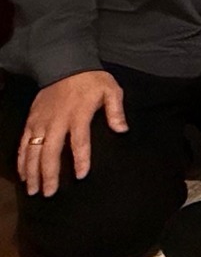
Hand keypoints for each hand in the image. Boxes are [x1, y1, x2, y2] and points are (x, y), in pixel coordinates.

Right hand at [17, 71, 124, 193]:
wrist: (65, 63)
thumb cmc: (91, 80)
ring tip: (33, 190)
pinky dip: (21, 159)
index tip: (80, 176)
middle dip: (49, 174)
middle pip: (51, 151)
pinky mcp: (31, 120)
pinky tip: (23, 174)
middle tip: (49, 193)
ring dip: (32, 171)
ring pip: (33, 150)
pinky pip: (23, 143)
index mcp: (78, 114)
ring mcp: (41, 121)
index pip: (79, 141)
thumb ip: (116, 111)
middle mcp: (57, 120)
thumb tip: (122, 130)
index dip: (80, 159)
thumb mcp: (110, 90)